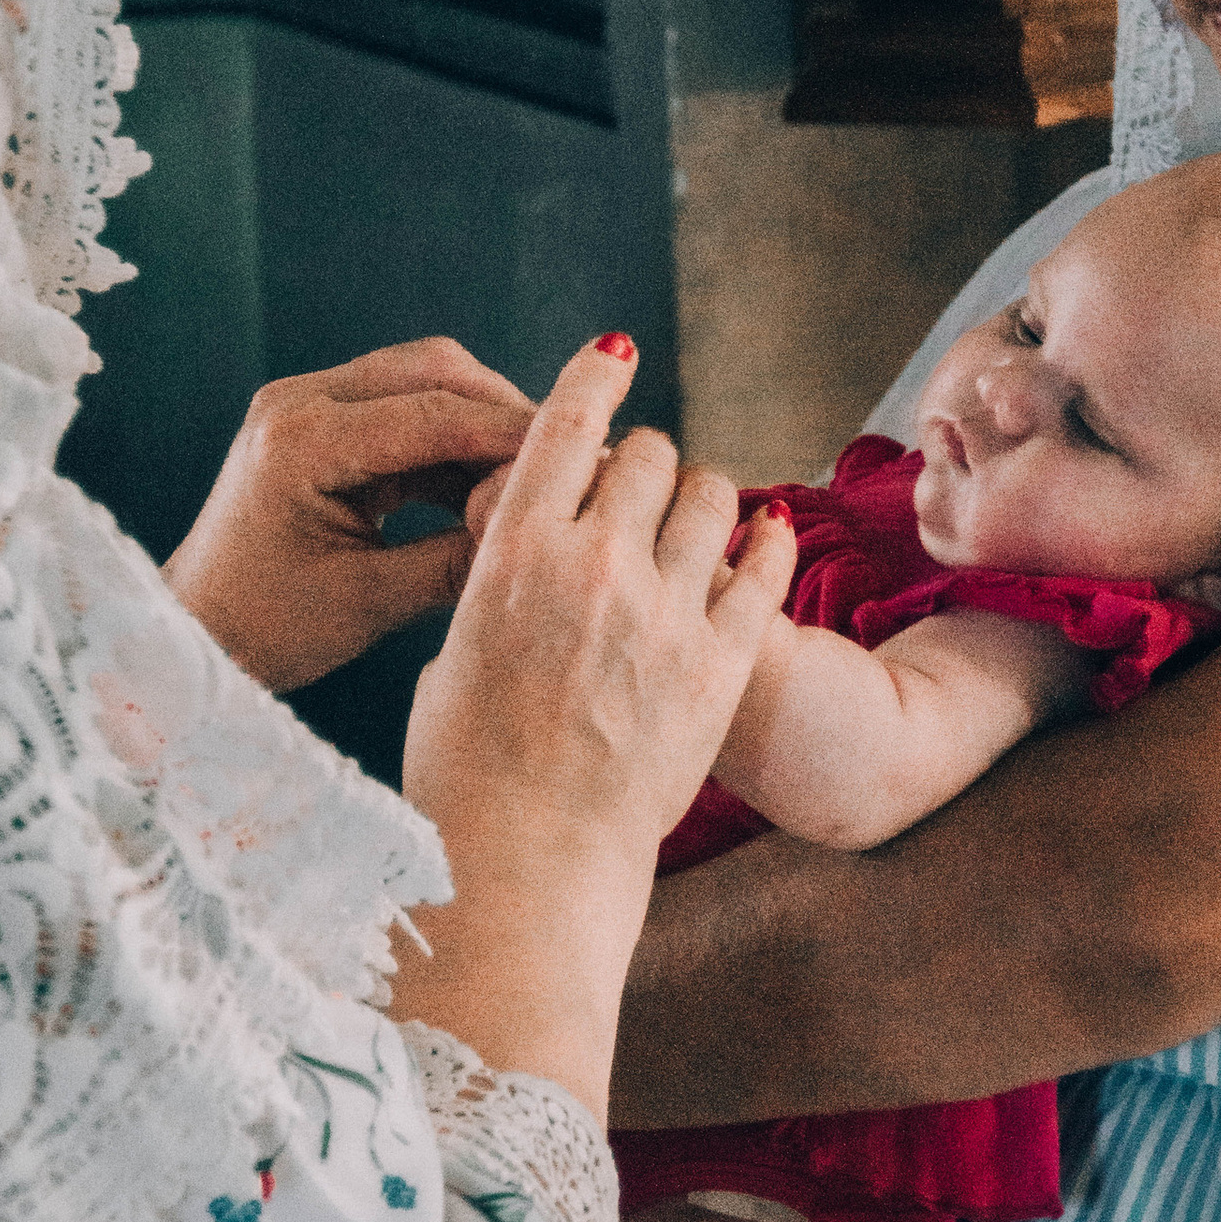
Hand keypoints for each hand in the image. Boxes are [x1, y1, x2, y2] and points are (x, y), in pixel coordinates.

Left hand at [163, 337, 535, 692]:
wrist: (195, 638)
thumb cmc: (266, 632)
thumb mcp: (368, 605)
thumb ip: (456, 563)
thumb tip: (544, 536)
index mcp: (298, 443)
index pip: (433, 414)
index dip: (516, 433)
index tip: (587, 456)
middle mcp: (297, 403)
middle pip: (433, 369)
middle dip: (508, 410)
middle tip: (572, 456)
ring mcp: (305, 405)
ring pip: (425, 378)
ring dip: (484, 420)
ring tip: (540, 473)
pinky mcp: (320, 423)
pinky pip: (406, 408)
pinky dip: (455, 440)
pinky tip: (493, 484)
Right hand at [404, 338, 791, 870]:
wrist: (528, 863)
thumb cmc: (464, 770)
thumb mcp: (454, 651)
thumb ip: (499, 583)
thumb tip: (526, 546)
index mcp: (514, 551)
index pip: (566, 424)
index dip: (593, 378)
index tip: (613, 357)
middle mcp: (597, 564)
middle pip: (646, 456)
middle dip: (639, 463)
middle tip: (636, 490)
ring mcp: (669, 611)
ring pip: (711, 497)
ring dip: (699, 497)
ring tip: (693, 522)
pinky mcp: (725, 661)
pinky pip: (766, 565)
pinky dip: (766, 538)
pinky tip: (764, 535)